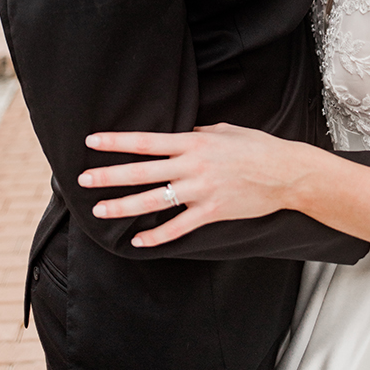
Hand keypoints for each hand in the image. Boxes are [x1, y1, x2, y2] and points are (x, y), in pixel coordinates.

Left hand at [78, 123, 304, 246]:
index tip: (92, 141)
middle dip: (109, 175)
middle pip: (142, 172)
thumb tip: (176, 135)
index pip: (146, 141)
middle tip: (83, 178)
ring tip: (100, 209)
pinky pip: (177, 227)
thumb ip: (196, 133)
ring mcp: (201, 191)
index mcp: (194, 142)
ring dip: (123, 206)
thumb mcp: (223, 130)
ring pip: (153, 201)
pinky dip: (156, 235)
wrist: (286, 172)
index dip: (117, 142)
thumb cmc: (256, 146)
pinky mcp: (211, 212)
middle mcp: (193, 166)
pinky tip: (137, 239)